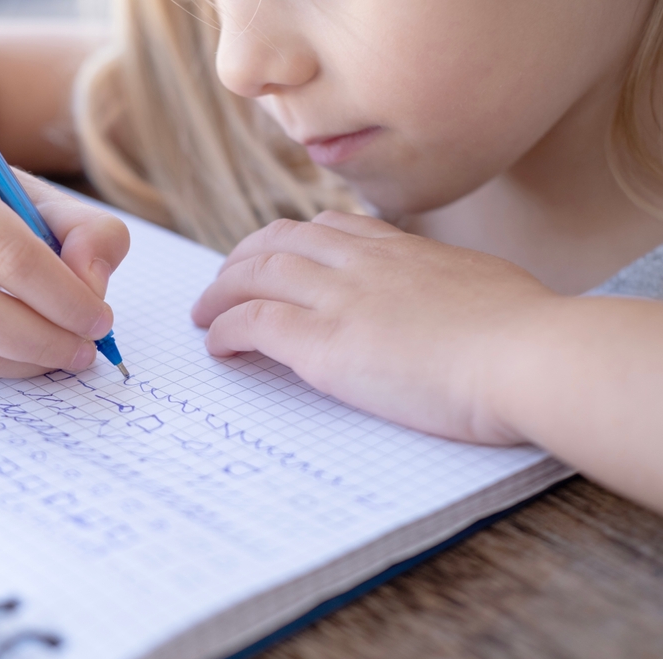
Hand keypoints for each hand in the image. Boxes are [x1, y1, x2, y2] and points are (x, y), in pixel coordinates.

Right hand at [0, 156, 129, 377]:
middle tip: (86, 349)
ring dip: (26, 361)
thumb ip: (91, 233)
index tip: (101, 319)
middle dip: (44, 339)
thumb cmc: (1, 210)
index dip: (63, 296)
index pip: (8, 253)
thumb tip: (90, 286)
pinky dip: (2, 367)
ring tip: (66, 353)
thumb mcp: (50, 202)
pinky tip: (31, 354)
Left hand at [191, 212, 561, 443]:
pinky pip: (253, 323)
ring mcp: (340, 299)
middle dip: (242, 259)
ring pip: (256, 275)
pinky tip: (217, 345)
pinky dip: (226, 329)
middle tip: (223, 282)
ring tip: (204, 312)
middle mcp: (363, 263)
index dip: (290, 241)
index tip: (274, 256)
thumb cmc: (526, 335)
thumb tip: (446, 299)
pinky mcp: (324, 344)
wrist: (530, 355)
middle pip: (279, 242)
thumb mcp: (483, 287)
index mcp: (402, 249)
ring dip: (221, 292)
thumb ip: (448, 285)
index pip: (329, 228)